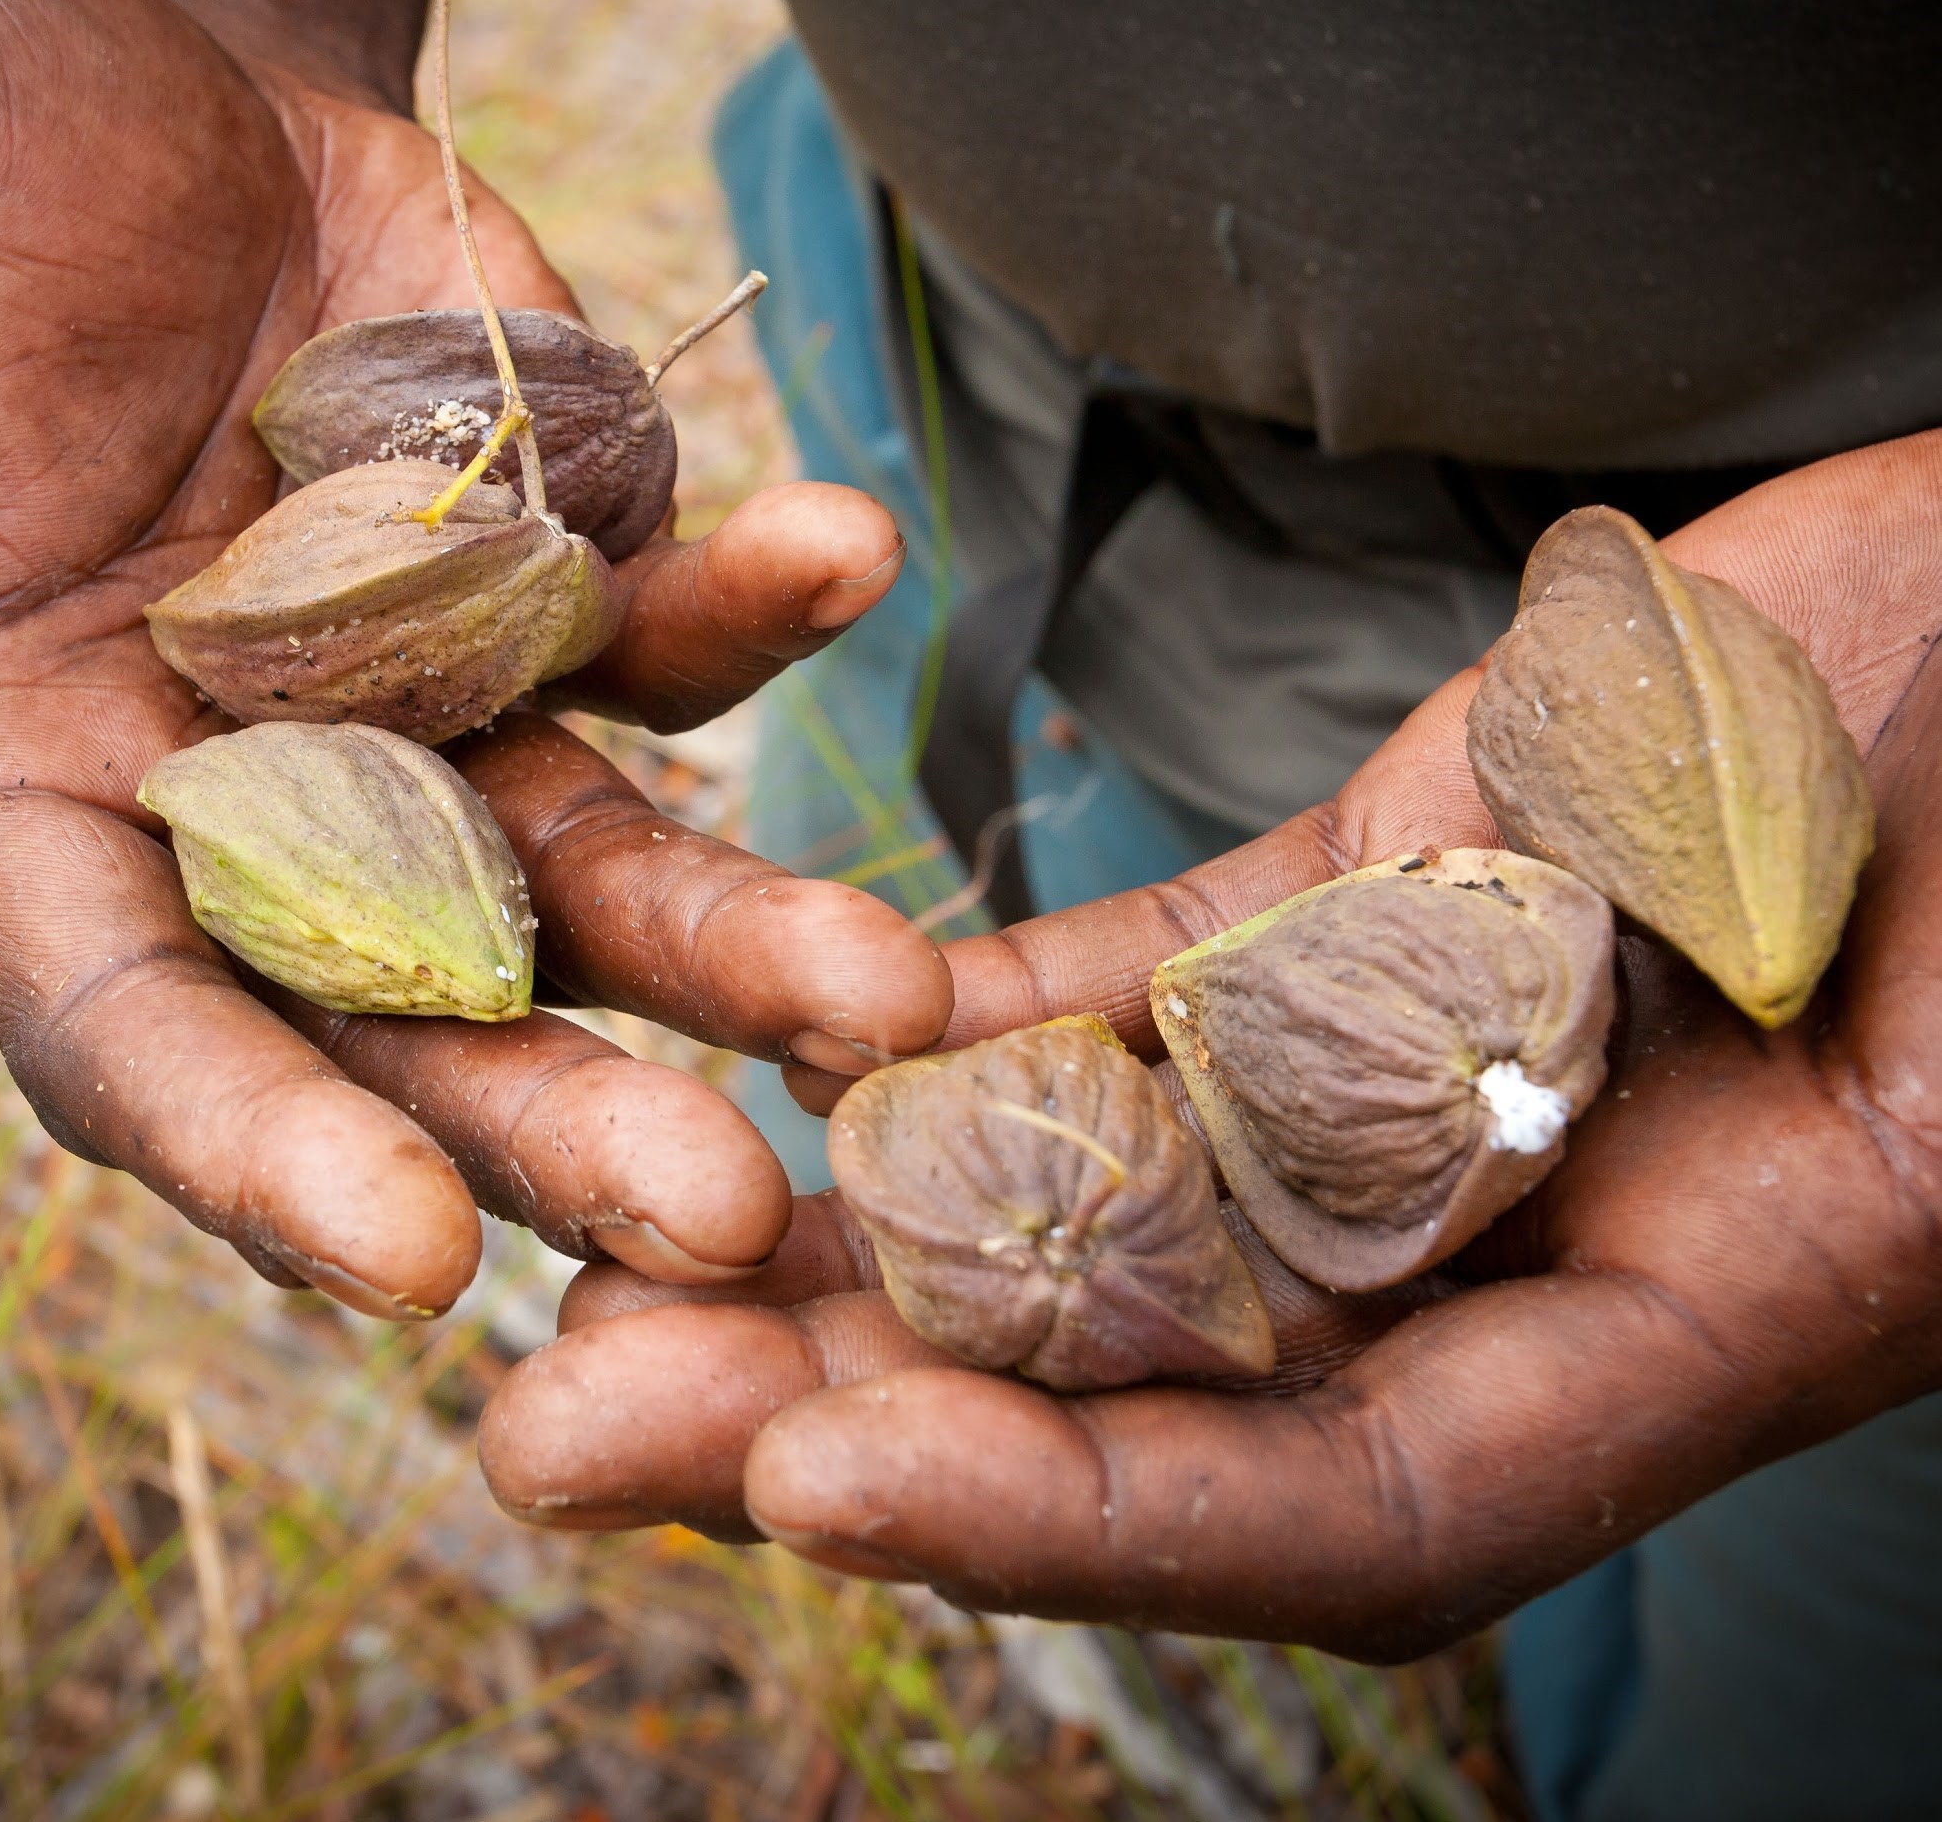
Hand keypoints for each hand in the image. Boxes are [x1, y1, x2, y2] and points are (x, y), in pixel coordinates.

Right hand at [0, 0, 946, 1316]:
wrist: (135, 87)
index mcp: (12, 791)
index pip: (121, 1017)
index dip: (248, 1144)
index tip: (398, 1260)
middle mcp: (228, 809)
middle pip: (398, 1014)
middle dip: (549, 1116)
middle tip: (721, 1220)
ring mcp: (416, 724)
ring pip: (582, 885)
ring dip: (732, 948)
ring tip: (882, 1000)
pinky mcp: (549, 603)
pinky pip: (663, 641)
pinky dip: (750, 611)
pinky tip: (840, 545)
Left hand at [479, 434, 1941, 1659]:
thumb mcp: (1848, 852)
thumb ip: (1626, 1034)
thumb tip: (1353, 1168)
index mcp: (1731, 1297)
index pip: (1361, 1492)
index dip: (1088, 1517)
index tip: (812, 1475)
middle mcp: (1541, 1232)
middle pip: (1162, 1398)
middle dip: (849, 1426)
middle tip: (557, 1438)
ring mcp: (1440, 1069)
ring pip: (1106, 1217)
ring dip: (839, 1262)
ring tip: (578, 1279)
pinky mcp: (1379, 912)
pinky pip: (1140, 1004)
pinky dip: (968, 1044)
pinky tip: (790, 1056)